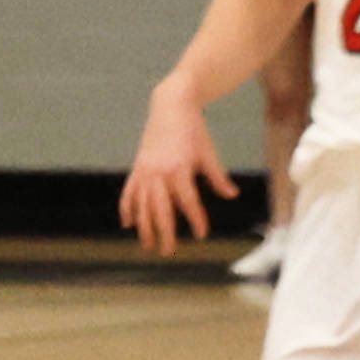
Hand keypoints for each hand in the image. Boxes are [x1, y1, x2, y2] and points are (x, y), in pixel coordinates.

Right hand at [121, 86, 232, 246]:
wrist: (170, 108)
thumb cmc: (193, 131)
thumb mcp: (209, 153)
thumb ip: (218, 177)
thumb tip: (231, 194)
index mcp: (179, 169)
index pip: (187, 201)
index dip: (195, 219)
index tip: (201, 235)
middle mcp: (158, 173)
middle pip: (159, 210)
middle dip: (164, 232)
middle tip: (168, 251)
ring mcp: (144, 172)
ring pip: (141, 205)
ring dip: (143, 227)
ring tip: (147, 245)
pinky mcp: (136, 169)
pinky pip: (129, 193)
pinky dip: (127, 209)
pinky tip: (128, 224)